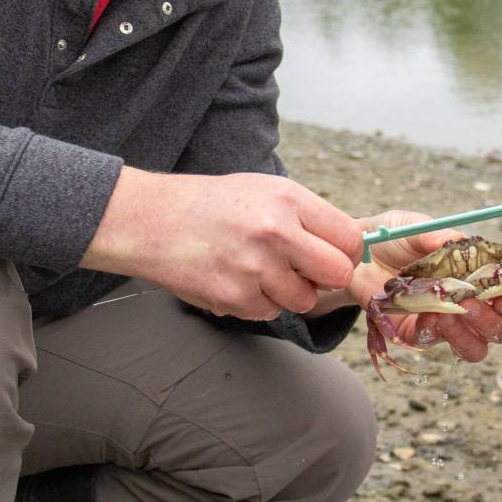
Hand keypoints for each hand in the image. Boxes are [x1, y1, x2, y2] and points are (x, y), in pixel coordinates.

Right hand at [81, 167, 363, 320]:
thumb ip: (306, 216)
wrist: (152, 221)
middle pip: (338, 273)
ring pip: (304, 299)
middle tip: (306, 270)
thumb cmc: (212, 204)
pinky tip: (237, 278)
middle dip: (327, 276)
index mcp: (288, 199)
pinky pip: (270, 311)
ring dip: (289, 292)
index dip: (348, 252)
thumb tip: (347, 246)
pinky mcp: (235, 298)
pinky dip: (258, 301)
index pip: (350, 238)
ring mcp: (255, 268)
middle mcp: (276, 232)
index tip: (336, 254)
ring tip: (261, 269)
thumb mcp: (264, 190)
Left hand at [347, 210, 501, 362]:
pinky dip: (440, 332)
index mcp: (476, 272)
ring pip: (479, 346)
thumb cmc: (392, 236)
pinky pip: (440, 344)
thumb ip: (437, 235)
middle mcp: (468, 301)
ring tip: (454, 312)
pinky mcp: (419, 334)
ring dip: (474, 332)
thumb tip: (459, 241)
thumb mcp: (413, 226)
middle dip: (500, 317)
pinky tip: (430, 315)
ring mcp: (446, 321)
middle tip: (479, 301)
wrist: (352, 254)